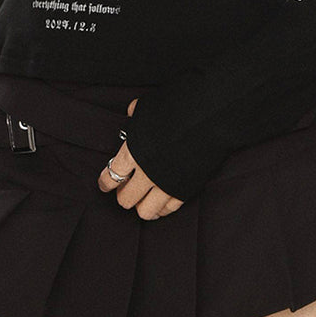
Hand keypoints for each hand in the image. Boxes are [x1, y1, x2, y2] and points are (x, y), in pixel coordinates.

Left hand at [97, 97, 185, 220]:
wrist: (211, 114)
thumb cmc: (178, 105)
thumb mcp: (150, 105)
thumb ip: (137, 114)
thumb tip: (133, 112)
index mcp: (134, 151)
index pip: (112, 176)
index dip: (105, 183)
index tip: (104, 185)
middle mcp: (147, 172)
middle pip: (126, 199)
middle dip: (123, 195)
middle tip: (126, 189)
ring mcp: (166, 184)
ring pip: (145, 212)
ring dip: (142, 206)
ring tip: (143, 198)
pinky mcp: (185, 190)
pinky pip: (168, 210)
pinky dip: (162, 208)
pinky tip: (160, 203)